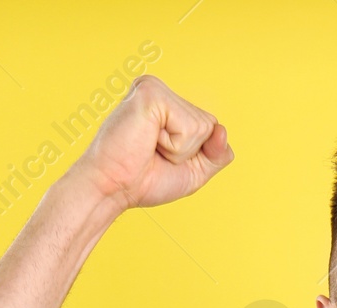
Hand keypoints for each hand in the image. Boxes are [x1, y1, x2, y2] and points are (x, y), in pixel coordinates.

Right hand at [72, 74, 234, 210]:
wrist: (114, 189)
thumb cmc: (145, 180)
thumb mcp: (194, 171)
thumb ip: (217, 154)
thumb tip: (222, 130)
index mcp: (167, 105)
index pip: (210, 127)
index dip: (196, 153)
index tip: (162, 157)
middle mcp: (161, 92)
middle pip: (210, 124)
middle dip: (189, 151)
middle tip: (154, 154)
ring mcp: (155, 89)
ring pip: (203, 126)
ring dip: (180, 150)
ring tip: (150, 148)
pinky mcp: (151, 93)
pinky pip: (190, 126)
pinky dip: (174, 145)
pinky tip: (148, 141)